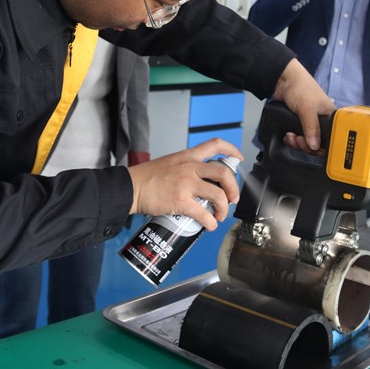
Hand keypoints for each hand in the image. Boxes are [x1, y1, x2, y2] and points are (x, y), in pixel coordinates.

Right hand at [126, 138, 241, 230]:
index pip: (215, 145)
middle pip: (224, 173)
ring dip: (223, 208)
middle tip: (233, 198)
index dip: (231, 150)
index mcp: (187, 156)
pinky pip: (204, 213)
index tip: (239, 158)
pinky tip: (209, 225)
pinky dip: (210, 222)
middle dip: (234, 187)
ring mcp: (186, 184)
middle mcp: (190, 167)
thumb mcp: (169, 163)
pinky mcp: (181, 201)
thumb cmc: (146, 177)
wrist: (130, 187)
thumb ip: (185, 168)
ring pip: (218, 195)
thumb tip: (200, 181)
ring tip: (219, 215)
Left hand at [272, 59, 335, 151]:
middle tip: (299, 140)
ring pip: (306, 142)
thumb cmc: (301, 87)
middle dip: (306, 145)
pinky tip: (288, 135)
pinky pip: (297, 138)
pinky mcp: (299, 124)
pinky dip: (292, 140)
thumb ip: (311, 127)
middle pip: (317, 144)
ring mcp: (310, 124)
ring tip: (291, 136)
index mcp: (330, 117)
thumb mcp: (307, 108)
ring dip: (297, 143)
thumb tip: (314, 145)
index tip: (312, 148)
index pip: (331, 139)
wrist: (284, 81)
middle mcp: (321, 122)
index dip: (321, 147)